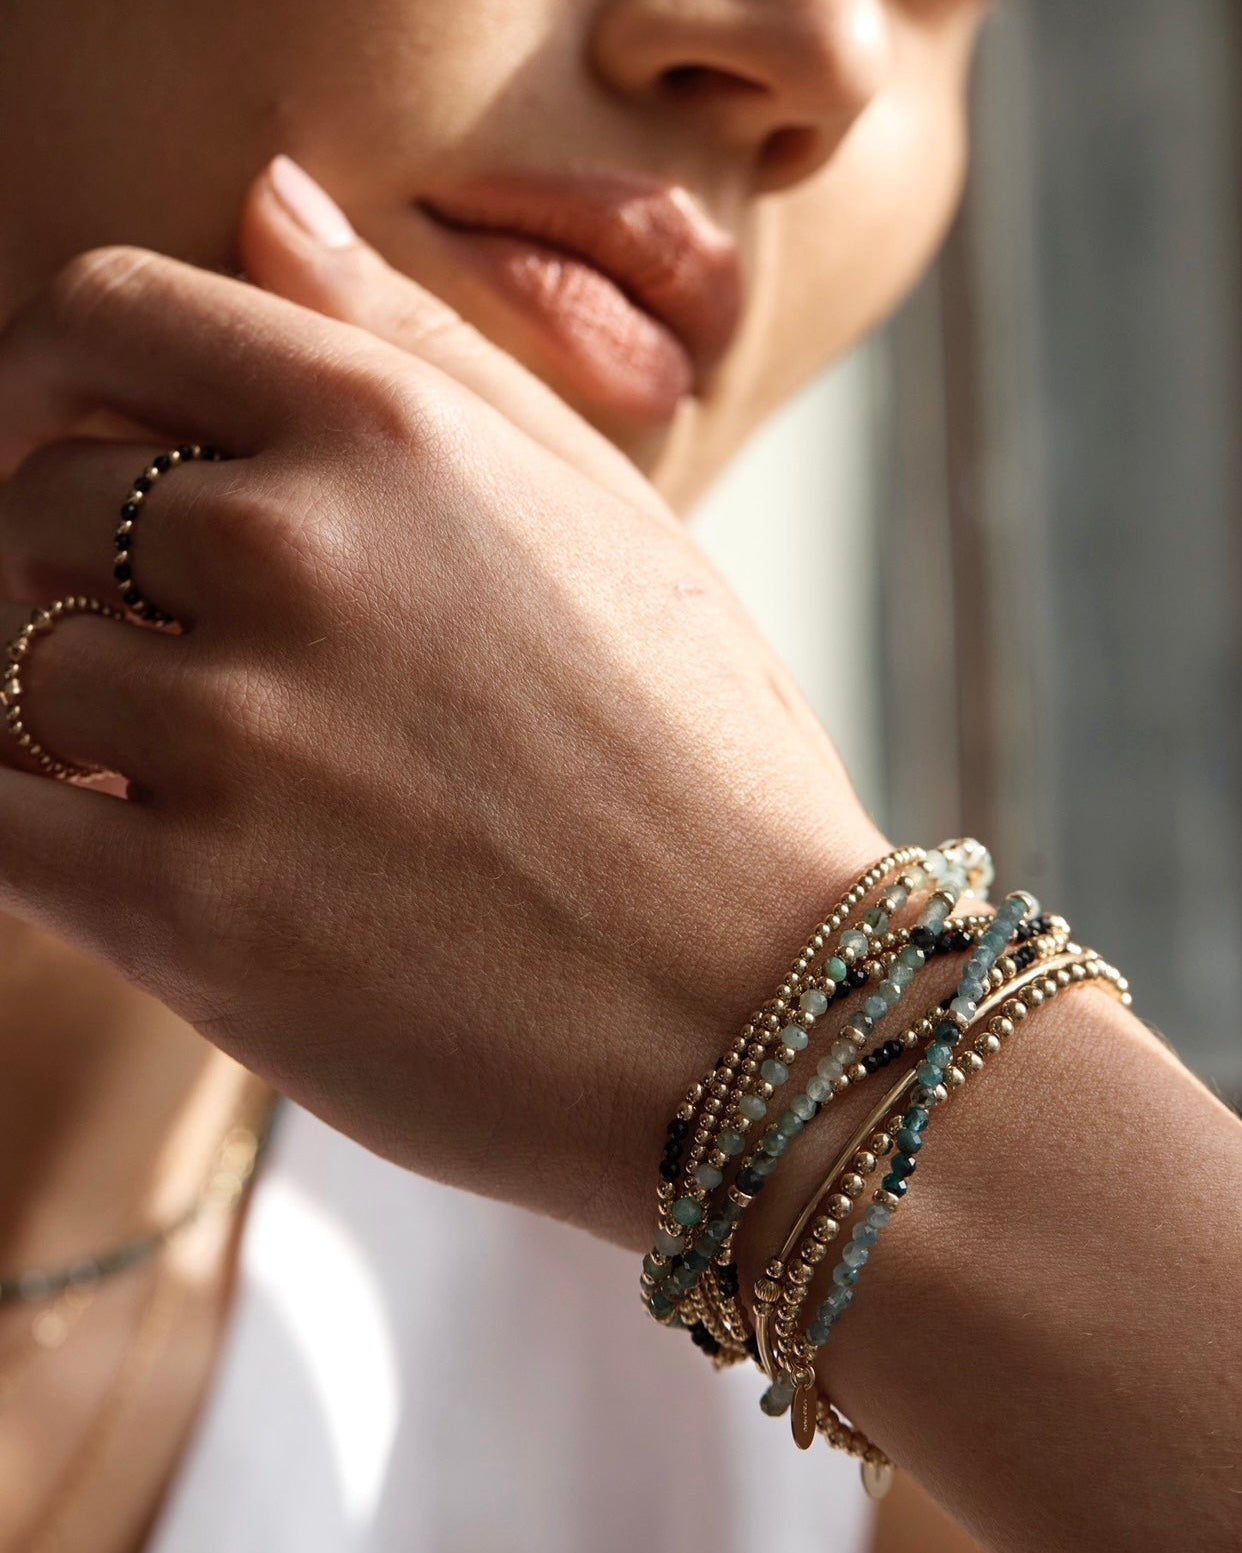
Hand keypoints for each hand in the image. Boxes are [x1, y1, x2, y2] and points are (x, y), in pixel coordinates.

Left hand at [0, 161, 886, 1249]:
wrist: (754, 1012)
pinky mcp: (190, 918)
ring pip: (6, 665)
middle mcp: (297, 556)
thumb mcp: (607, 516)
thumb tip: (265, 202)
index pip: (106, 313)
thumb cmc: (701, 762)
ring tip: (204, 775)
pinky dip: (34, 820)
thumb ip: (426, 347)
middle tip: (189, 657)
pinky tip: (141, 845)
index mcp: (394, 435)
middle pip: (37, 500)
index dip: (47, 374)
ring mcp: (234, 738)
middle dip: (83, 574)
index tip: (58, 442)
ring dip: (74, 715)